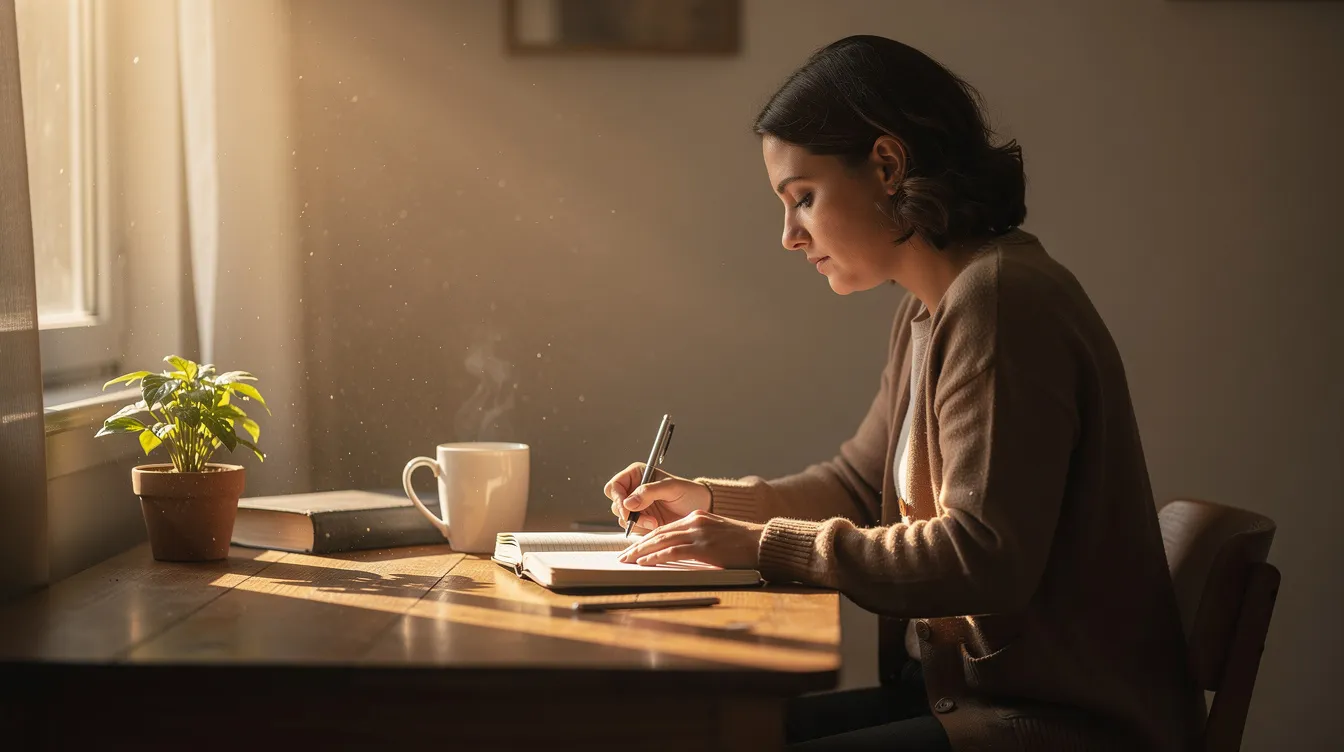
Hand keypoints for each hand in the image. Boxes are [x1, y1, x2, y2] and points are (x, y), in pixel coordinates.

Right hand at [604, 462, 710, 534]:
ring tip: (655, 522)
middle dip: (628, 513)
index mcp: (637, 475)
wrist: (700, 509)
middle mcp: (633, 490)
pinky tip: (655, 525)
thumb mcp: (672, 487)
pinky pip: (631, 528)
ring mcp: (637, 507)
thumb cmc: (689, 493)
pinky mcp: (641, 521)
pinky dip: (641, 529)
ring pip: (622, 518)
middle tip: (644, 519)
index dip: (618, 498)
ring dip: (637, 523)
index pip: (615, 485)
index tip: (628, 510)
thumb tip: (628, 502)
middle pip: (615, 503)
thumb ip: (649, 491)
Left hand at [617, 510, 764, 569]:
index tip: (635, 548)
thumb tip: (682, 550)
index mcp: (696, 517)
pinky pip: (672, 551)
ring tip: (628, 559)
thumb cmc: (742, 543)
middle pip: (659, 532)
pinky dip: (656, 557)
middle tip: (624, 555)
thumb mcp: (717, 534)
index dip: (647, 538)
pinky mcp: (703, 547)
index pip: (665, 527)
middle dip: (638, 545)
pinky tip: (645, 562)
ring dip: (641, 551)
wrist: (762, 543)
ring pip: (661, 540)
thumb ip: (698, 537)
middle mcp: (694, 522)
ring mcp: (698, 533)